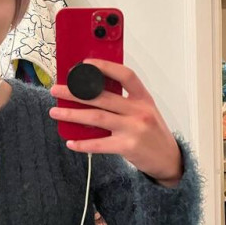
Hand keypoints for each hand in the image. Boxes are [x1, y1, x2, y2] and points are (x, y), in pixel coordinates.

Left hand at [49, 59, 182, 186]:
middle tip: (56, 90)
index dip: (105, 67)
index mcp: (143, 98)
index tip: (86, 64)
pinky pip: (100, 144)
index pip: (126, 75)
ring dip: (72, 114)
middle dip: (75, 92)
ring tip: (56, 112)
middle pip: (102, 97)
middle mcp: (139, 111)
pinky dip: (83, 143)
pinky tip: (71, 142)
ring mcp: (134, 128)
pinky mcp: (128, 147)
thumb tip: (91, 94)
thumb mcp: (145, 111)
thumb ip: (125, 102)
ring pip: (96, 117)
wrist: (169, 160)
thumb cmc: (153, 133)